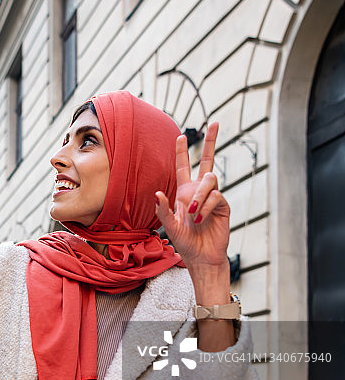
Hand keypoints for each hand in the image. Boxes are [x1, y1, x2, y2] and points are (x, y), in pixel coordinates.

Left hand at [155, 123, 230, 275]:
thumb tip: (157, 193)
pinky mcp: (223, 205)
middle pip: (208, 161)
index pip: (183, 167)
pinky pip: (215, 196)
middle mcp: (199, 191)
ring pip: (210, 180)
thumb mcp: (169, 226)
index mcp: (184, 192)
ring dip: (199, 196)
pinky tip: (200, 219)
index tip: (180, 135)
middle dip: (211, 142)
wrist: (201, 256)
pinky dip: (205, 207)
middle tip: (216, 123)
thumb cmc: (184, 242)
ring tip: (192, 214)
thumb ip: (163, 210)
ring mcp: (212, 197)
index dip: (181, 152)